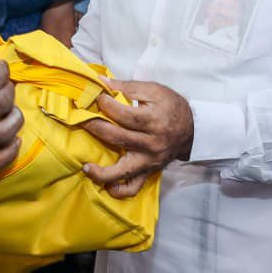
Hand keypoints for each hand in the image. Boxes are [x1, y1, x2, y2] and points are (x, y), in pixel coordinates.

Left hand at [79, 78, 193, 198]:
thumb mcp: (153, 90)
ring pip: (123, 171)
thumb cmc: (171, 107)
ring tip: (86, 167)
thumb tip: (100, 82)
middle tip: (80, 120)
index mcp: (154, 121)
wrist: (192, 130)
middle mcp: (152, 143)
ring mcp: (149, 160)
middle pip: (118, 138)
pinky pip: (133, 187)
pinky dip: (119, 190)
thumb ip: (126, 87)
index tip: (95, 98)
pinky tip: (105, 185)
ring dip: (102, 172)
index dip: (106, 105)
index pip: (124, 115)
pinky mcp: (149, 171)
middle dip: (94, 128)